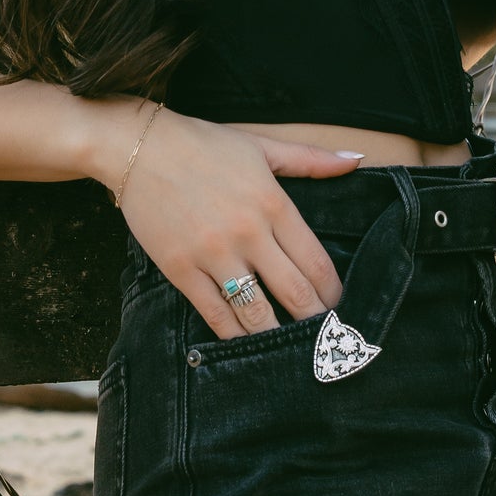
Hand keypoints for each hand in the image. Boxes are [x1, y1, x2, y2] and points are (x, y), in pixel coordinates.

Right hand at [98, 102, 363, 338]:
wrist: (140, 147)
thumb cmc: (204, 144)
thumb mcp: (262, 146)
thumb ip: (311, 159)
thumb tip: (355, 159)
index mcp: (272, 202)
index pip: (315, 260)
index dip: (332, 290)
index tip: (340, 305)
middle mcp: (248, 232)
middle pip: (294, 292)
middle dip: (315, 320)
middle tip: (326, 338)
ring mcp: (213, 254)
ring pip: (256, 312)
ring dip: (279, 336)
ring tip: (293, 350)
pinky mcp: (180, 270)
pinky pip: (214, 314)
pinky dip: (234, 335)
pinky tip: (247, 344)